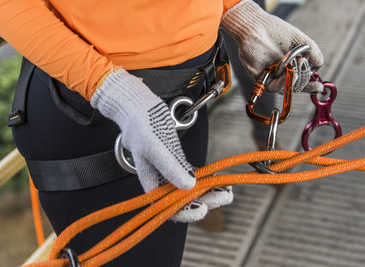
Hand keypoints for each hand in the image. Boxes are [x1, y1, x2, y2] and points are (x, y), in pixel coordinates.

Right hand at [91, 68, 232, 221]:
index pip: (167, 207)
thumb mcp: (154, 146)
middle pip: (183, 200)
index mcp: (151, 182)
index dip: (185, 212)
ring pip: (190, 189)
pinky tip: (216, 178)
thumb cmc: (141, 125)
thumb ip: (170, 166)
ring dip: (208, 191)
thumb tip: (188, 185)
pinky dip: (204, 178)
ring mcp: (169, 171)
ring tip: (226, 190)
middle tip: (224, 196)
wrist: (138, 106)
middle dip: (205, 201)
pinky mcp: (175, 161)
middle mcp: (161, 180)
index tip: (202, 209)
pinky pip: (191, 175)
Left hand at [221, 0, 323, 92]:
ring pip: (287, 88)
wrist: (256, 29)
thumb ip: (313, 53)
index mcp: (292, 64)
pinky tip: (286, 73)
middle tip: (302, 62)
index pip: (303, 79)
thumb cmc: (275, 32)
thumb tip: (318, 67)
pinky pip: (274, 88)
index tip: (319, 87)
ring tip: (295, 62)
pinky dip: (283, 82)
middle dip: (304, 78)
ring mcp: (272, 76)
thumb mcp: (300, 41)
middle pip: (297, 86)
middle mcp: (282, 72)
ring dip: (295, 78)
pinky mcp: (262, 79)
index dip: (311, 85)